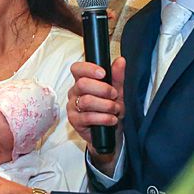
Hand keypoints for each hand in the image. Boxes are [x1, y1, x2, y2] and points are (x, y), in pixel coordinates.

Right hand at [68, 57, 125, 171]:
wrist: (111, 133)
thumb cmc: (111, 110)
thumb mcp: (117, 92)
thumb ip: (117, 77)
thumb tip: (120, 61)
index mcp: (82, 81)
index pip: (77, 69)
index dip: (89, 69)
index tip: (103, 73)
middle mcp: (75, 92)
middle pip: (82, 84)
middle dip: (103, 89)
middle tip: (114, 95)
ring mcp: (72, 106)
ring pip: (86, 101)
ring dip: (106, 106)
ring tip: (116, 110)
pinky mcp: (74, 121)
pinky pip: (87, 117)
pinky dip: (103, 118)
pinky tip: (112, 119)